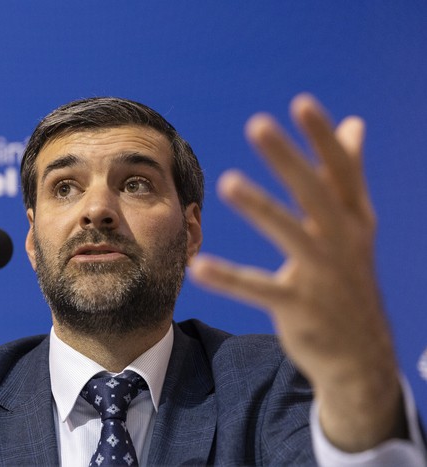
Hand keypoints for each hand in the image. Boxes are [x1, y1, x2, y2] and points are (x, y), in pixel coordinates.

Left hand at [189, 93, 404, 451]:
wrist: (362, 353)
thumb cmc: (349, 278)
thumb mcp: (354, 225)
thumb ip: (348, 176)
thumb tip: (355, 123)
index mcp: (353, 220)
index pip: (341, 172)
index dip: (323, 138)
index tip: (302, 104)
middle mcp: (343, 243)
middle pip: (315, 193)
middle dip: (288, 159)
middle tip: (259, 124)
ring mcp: (324, 277)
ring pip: (290, 235)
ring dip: (260, 207)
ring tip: (228, 182)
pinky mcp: (300, 308)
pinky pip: (259, 290)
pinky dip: (229, 278)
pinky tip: (199, 266)